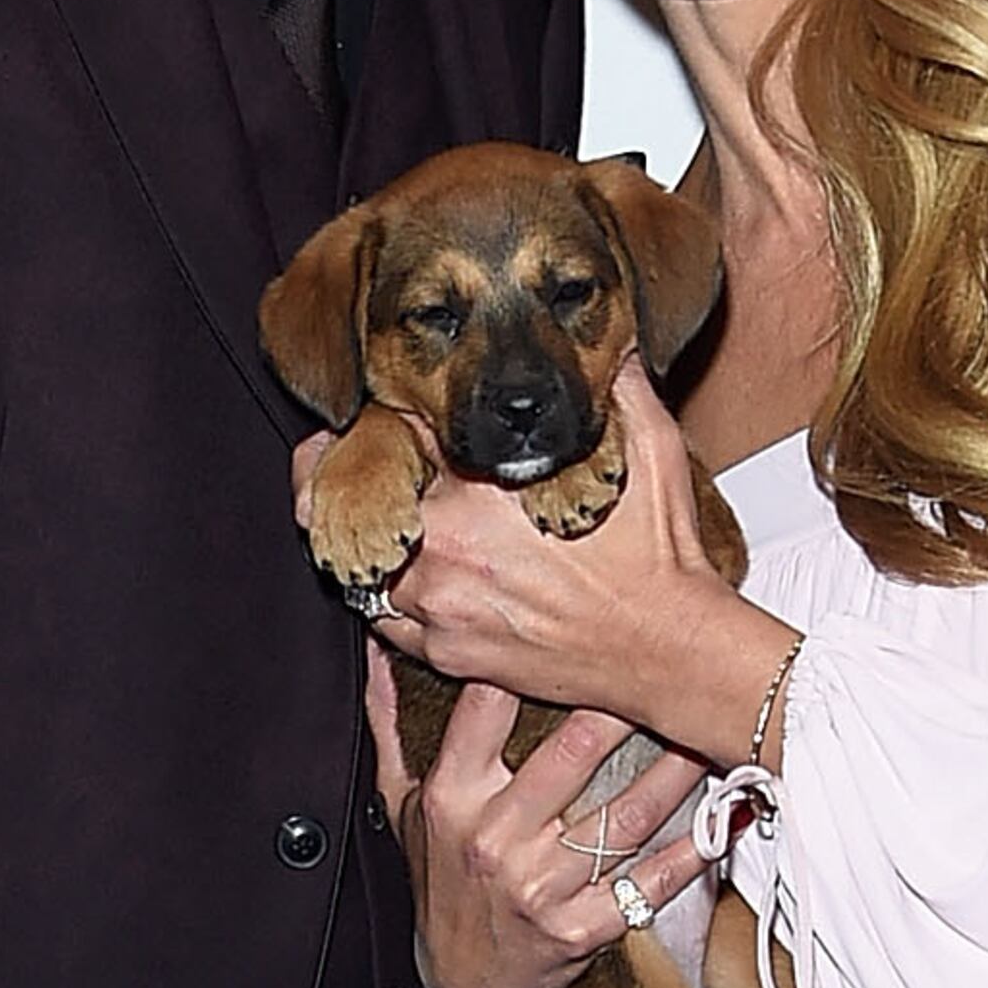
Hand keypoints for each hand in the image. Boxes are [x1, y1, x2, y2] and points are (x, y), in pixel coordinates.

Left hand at [366, 368, 797, 770]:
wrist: (669, 651)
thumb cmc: (662, 554)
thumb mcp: (651, 447)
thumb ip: (616, 382)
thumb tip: (610, 333)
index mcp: (480, 491)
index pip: (398, 434)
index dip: (383, 413)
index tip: (372, 403)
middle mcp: (446, 551)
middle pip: (357, 498)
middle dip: (342, 472)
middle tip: (318, 455)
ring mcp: (441, 608)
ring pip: (359, 563)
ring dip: (362, 535)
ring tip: (346, 512)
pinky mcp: (448, 654)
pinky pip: (384, 622)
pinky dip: (381, 594)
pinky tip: (388, 573)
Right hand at [366, 649, 712, 987]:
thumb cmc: (442, 887)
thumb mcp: (402, 809)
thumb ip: (389, 727)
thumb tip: (375, 650)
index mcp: (452, 796)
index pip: (487, 706)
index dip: (531, 658)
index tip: (576, 620)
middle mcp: (494, 838)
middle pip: (572, 751)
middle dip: (626, 702)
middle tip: (669, 661)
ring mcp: (539, 887)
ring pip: (624, 814)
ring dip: (677, 769)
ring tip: (709, 726)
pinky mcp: (580, 930)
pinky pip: (648, 882)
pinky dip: (692, 850)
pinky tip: (723, 815)